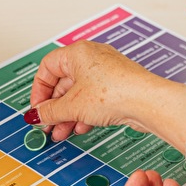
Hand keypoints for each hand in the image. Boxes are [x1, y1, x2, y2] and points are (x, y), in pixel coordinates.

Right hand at [25, 40, 159, 140]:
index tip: (38, 109)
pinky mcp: (117, 88)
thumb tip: (37, 115)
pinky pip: (93, 100)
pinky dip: (84, 114)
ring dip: (68, 115)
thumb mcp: (73, 106)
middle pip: (63, 83)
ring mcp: (106, 73)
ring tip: (62, 132)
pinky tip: (81, 128)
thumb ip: (50, 112)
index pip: (48, 67)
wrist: (148, 102)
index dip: (39, 90)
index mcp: (77, 53)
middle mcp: (91, 59)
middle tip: (48, 125)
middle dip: (54, 108)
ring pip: (78, 94)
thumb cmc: (115, 92)